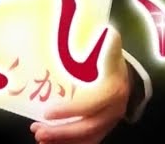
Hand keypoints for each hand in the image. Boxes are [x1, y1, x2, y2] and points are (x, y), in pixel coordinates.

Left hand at [30, 28, 129, 143]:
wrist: (126, 77)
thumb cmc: (111, 62)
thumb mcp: (111, 50)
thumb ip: (108, 44)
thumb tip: (108, 32)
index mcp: (114, 90)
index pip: (92, 104)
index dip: (71, 110)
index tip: (47, 112)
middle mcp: (114, 110)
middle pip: (88, 126)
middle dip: (62, 132)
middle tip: (38, 130)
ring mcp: (109, 123)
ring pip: (87, 138)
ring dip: (63, 141)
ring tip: (40, 136)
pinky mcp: (103, 129)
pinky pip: (88, 141)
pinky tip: (50, 143)